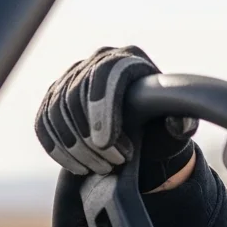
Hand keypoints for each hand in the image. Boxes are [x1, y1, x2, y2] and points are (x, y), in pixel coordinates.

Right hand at [35, 46, 197, 189]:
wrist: (141, 128)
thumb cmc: (160, 124)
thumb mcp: (176, 123)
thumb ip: (182, 124)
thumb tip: (179, 125)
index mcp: (129, 58)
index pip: (107, 74)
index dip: (103, 109)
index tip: (106, 144)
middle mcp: (98, 59)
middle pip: (77, 93)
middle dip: (89, 135)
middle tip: (110, 164)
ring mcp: (72, 75)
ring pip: (57, 109)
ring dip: (74, 146)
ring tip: (98, 168)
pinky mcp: (55, 96)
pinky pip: (44, 122)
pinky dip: (56, 148)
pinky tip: (77, 167)